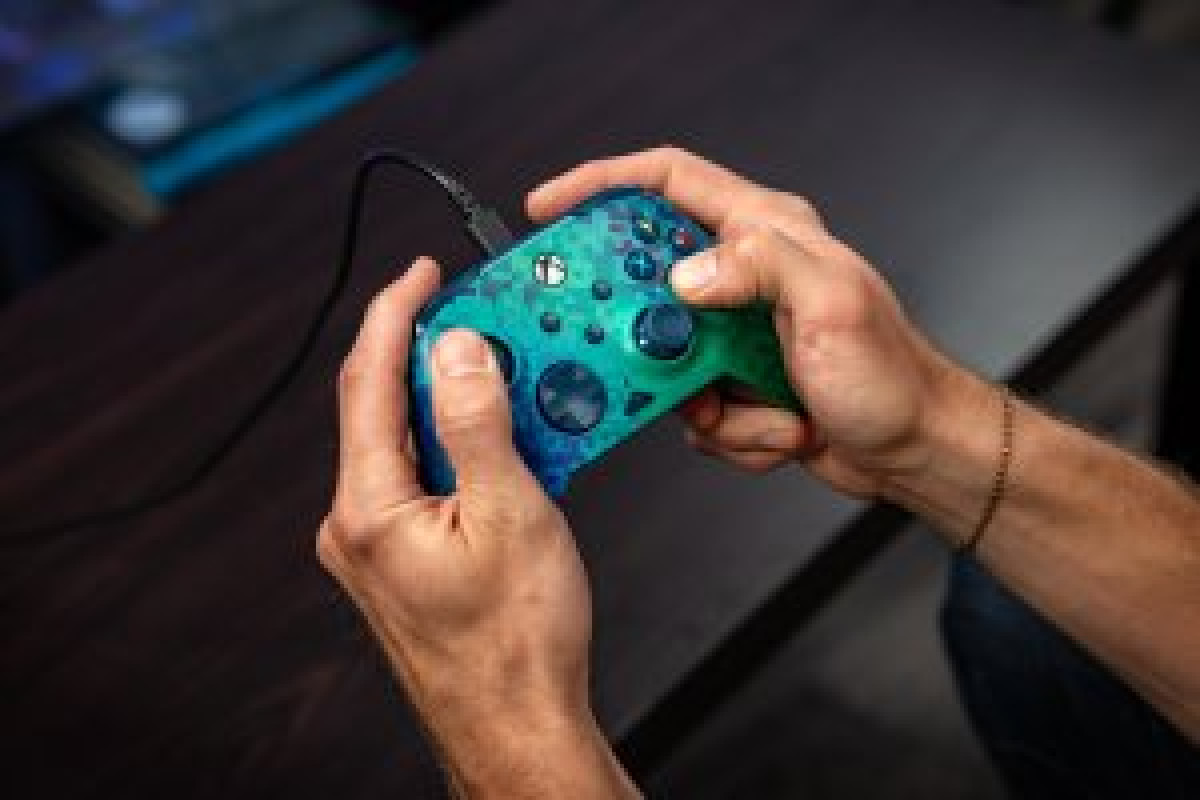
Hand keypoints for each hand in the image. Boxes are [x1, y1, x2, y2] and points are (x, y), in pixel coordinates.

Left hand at [317, 258, 634, 797]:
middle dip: (433, 356)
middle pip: (384, 408)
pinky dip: (463, 448)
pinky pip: (425, 478)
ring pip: (410, 443)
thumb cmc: (513, 645)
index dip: (394, 315)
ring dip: (456, 405)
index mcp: (370, 509)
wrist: (515, 727)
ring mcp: (378, 545)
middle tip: (483, 319)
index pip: (368, 383)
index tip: (421, 273)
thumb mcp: (511, 514)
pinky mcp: (403, 558)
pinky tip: (507, 443)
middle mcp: (358, 525)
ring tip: (511, 383)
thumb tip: (458, 350)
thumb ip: (478, 424)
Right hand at [529, 147, 972, 498]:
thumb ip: (760, 266)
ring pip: (665, 359)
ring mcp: (735, 335)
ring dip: (704, 403)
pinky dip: (733, 434)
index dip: (602, 184)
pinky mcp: (734, 384)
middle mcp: (745, 277)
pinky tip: (781, 430)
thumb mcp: (832, 306)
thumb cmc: (892, 376)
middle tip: (638, 356)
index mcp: (766, 233)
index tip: (551, 208)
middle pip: (649, 281)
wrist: (914, 449)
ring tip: (761, 409)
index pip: (667, 182)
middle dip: (642, 331)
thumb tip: (686, 273)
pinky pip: (694, 409)